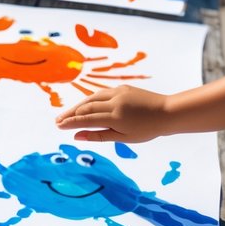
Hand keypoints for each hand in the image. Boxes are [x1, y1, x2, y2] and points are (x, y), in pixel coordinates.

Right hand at [55, 85, 170, 142]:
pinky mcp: (122, 87)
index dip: (71, 122)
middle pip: (86, 106)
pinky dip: (90, 100)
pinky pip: (101, 93)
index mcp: (116, 116)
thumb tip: (77, 136)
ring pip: (92, 97)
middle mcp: (115, 101)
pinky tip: (84, 105)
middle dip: (70, 114)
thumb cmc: (147, 129)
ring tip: (67, 114)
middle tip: (57, 121)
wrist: (167, 112)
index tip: (58, 126)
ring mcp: (118, 92)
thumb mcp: (124, 138)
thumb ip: (99, 135)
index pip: (87, 118)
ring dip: (78, 106)